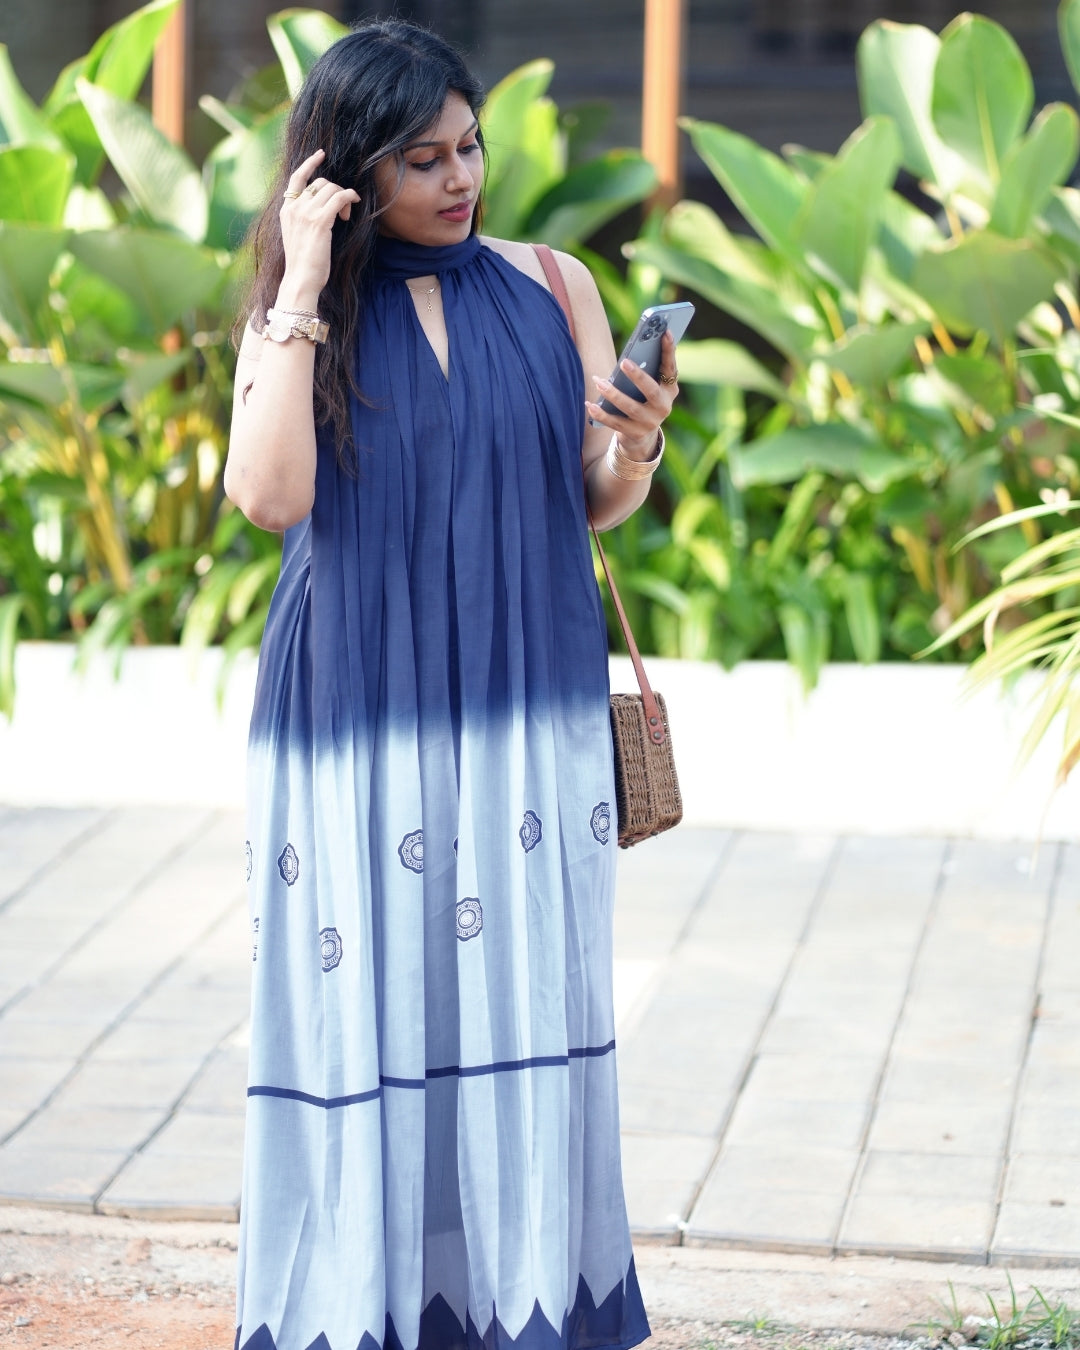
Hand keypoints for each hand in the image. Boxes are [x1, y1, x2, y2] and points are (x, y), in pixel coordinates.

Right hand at [277, 148, 360, 302]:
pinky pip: (339, 197)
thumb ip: (303, 219)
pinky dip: (350, 197)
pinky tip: (354, 203)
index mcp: (286, 210)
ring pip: (331, 188)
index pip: (296, 178)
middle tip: (343, 211)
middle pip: (320, 182)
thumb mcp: (297, 237)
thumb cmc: (302, 264)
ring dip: (344, 197)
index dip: (309, 163)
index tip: (321, 155)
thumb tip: (321, 210)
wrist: (300, 280)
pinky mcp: (320, 220)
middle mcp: (294, 208)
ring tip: (346, 215)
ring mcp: (306, 213)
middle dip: (335, 191)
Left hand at [584, 329, 678, 458]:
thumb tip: (638, 346)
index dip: (669, 351)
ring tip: (599, 382)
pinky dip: (601, 414)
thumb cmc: (643, 400)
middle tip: (623, 362)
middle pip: (651, 390)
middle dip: (638, 376)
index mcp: (669, 390)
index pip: (671, 368)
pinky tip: (590, 404)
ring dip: (613, 394)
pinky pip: (615, 423)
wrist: (643, 437)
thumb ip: (648, 369)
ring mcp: (650, 422)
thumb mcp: (651, 386)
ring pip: (630, 407)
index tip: (666, 332)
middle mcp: (663, 407)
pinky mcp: (635, 434)